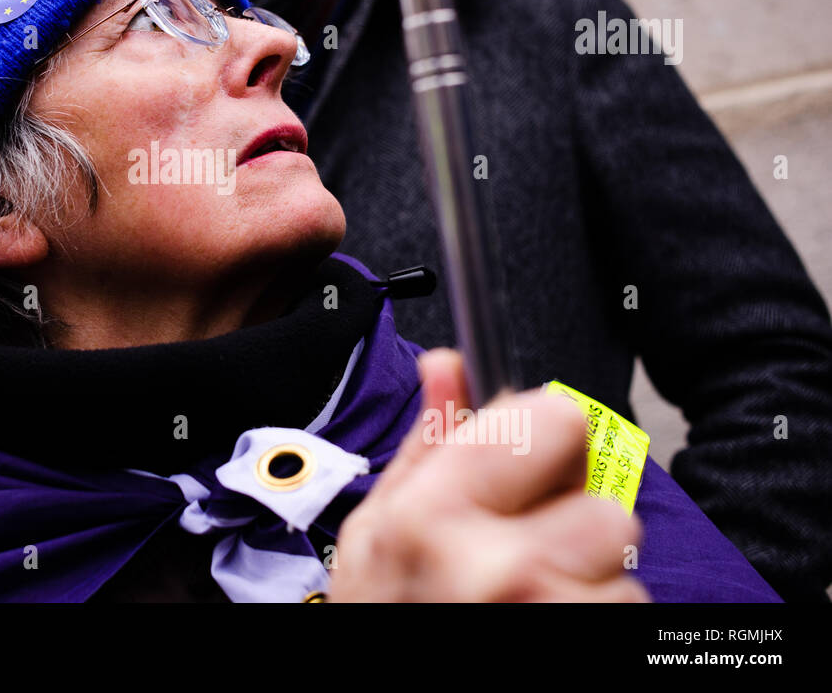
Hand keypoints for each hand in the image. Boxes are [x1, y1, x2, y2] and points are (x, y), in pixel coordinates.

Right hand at [329, 348, 648, 601]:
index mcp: (435, 515)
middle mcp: (500, 570)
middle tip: (518, 557)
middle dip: (569, 524)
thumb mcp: (381, 530)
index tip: (522, 466)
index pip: (557, 419)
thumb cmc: (387, 620)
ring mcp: (552, 620)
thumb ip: (428, 444)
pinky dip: (595, 616)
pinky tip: (543, 625)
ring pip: (622, 566)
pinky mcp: (592, 649)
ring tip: (526, 603)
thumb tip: (448, 364)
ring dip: (585, 580)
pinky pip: (631, 612)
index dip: (542, 441)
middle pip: (604, 503)